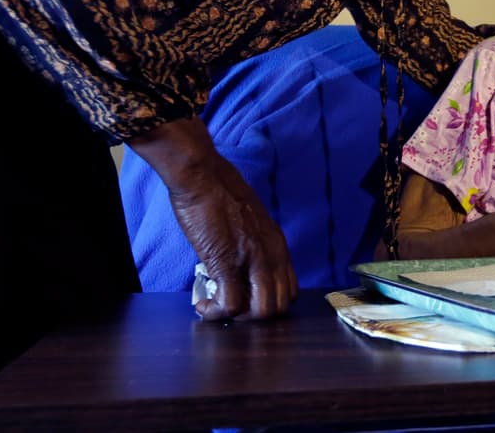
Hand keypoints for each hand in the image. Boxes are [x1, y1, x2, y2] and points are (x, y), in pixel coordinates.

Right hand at [129, 118, 297, 320]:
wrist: (203, 176)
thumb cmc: (221, 193)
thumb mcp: (250, 222)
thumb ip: (254, 244)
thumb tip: (241, 263)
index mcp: (278, 245)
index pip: (290, 290)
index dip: (267, 301)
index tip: (244, 298)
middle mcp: (272, 255)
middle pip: (280, 306)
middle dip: (254, 316)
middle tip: (229, 306)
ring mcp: (252, 260)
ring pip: (262, 312)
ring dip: (238, 318)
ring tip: (216, 306)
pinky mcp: (226, 262)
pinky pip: (230, 305)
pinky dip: (216, 313)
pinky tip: (203, 305)